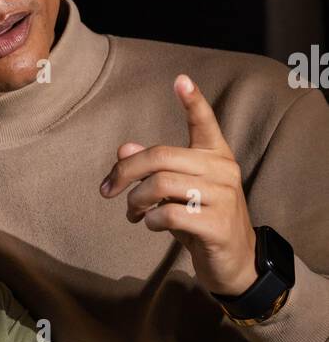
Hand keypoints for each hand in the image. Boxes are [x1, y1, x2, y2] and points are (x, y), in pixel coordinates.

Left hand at [99, 74, 257, 296]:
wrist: (233, 263)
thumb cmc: (200, 221)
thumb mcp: (177, 193)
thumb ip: (154, 170)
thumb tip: (124, 147)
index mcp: (215, 156)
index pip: (205, 123)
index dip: (193, 101)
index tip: (180, 79)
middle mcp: (222, 170)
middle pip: (161, 157)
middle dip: (125, 172)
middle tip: (107, 190)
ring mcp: (224, 197)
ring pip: (161, 184)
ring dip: (135, 201)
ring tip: (132, 213)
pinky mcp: (217, 224)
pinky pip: (168, 214)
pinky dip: (150, 220)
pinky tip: (150, 225)